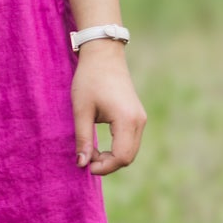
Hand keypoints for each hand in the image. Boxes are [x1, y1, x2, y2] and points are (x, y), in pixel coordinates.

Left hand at [71, 42, 146, 175]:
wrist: (103, 55)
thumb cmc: (89, 80)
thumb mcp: (81, 110)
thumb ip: (83, 139)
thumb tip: (81, 164)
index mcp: (126, 119)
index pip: (122, 157)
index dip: (104, 167)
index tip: (85, 165)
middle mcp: (139, 121)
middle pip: (129, 157)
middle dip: (108, 164)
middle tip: (86, 158)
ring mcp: (140, 118)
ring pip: (131, 151)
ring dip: (112, 156)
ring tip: (91, 150)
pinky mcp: (137, 116)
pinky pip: (131, 141)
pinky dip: (118, 148)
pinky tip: (101, 144)